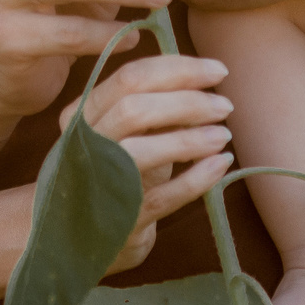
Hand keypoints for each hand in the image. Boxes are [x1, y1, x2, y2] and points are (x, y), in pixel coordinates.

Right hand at [63, 52, 236, 273]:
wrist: (78, 235)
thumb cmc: (112, 170)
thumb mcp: (122, 130)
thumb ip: (151, 104)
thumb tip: (203, 81)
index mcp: (83, 113)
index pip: (131, 77)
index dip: (179, 69)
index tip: (218, 70)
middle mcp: (85, 144)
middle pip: (134, 109)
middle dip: (187, 101)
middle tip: (225, 105)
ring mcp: (99, 183)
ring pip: (140, 151)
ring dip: (190, 139)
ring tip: (224, 134)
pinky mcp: (121, 220)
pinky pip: (162, 197)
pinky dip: (196, 179)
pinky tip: (221, 164)